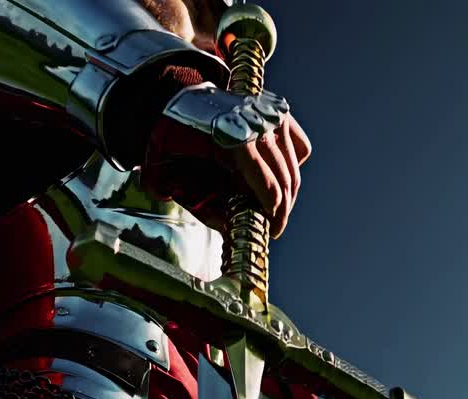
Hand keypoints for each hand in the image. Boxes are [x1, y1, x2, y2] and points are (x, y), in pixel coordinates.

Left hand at [141, 82, 310, 238]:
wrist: (172, 98)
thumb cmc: (169, 142)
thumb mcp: (170, 178)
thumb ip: (200, 205)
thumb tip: (232, 229)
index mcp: (229, 140)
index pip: (268, 184)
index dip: (274, 213)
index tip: (271, 231)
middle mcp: (255, 123)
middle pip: (285, 178)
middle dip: (282, 209)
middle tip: (274, 227)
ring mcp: (268, 113)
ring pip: (293, 164)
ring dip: (288, 191)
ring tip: (274, 208)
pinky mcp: (275, 111)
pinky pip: (298, 146)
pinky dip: (291, 166)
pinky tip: (274, 177)